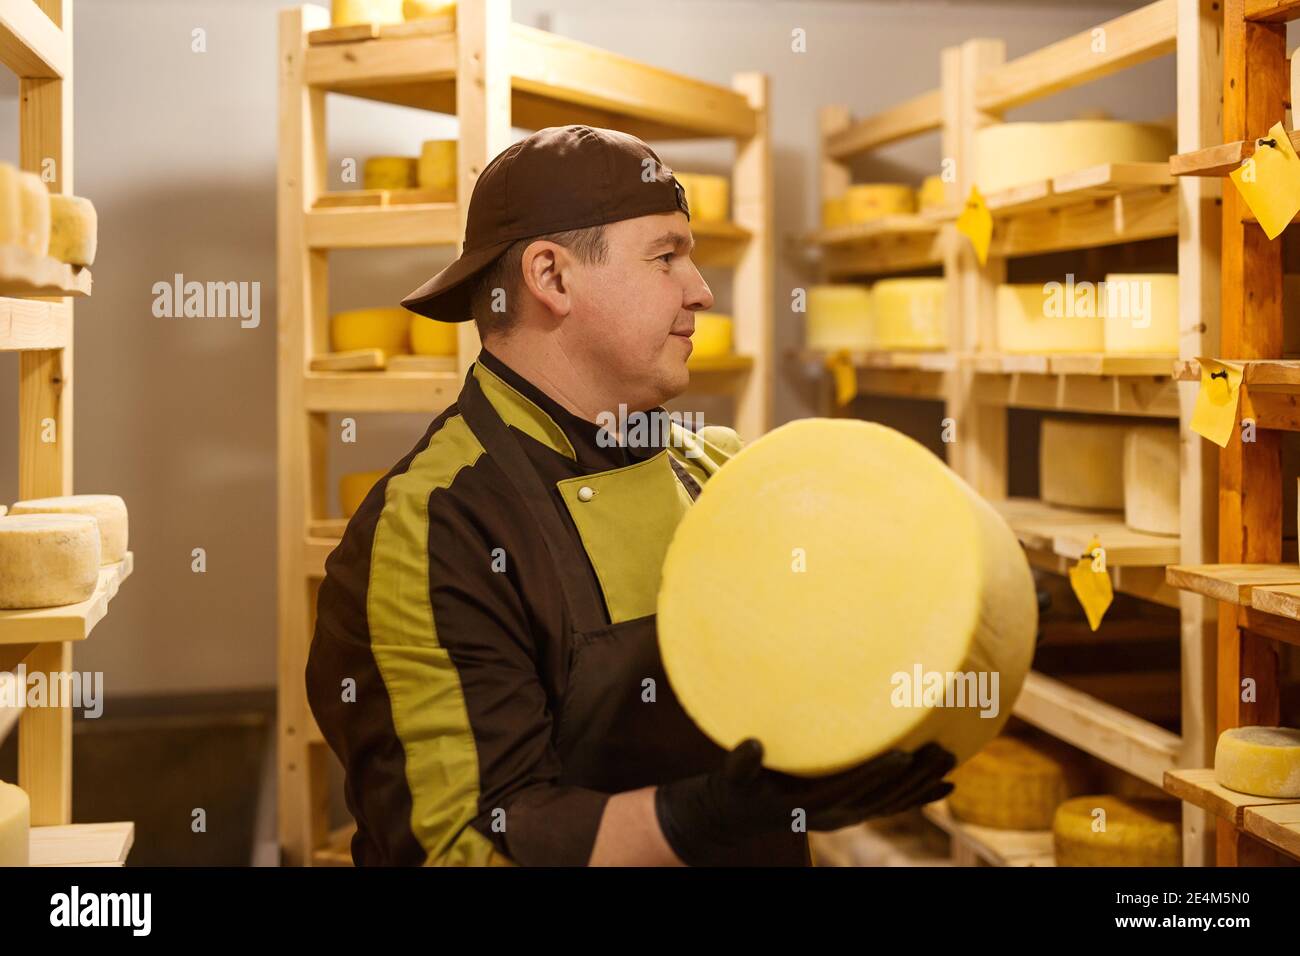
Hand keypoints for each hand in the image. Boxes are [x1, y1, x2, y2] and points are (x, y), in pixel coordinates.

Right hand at [654, 739, 954, 865]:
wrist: (740, 813)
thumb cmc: (735, 789)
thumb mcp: (731, 778)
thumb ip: (740, 764)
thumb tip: (750, 745)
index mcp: (809, 805)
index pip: (849, 788)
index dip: (875, 773)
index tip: (902, 754)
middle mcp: (834, 814)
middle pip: (881, 798)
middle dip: (913, 777)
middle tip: (941, 751)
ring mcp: (846, 814)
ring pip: (892, 803)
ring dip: (922, 784)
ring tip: (949, 759)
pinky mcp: (851, 809)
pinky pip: (892, 806)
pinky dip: (920, 797)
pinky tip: (945, 786)